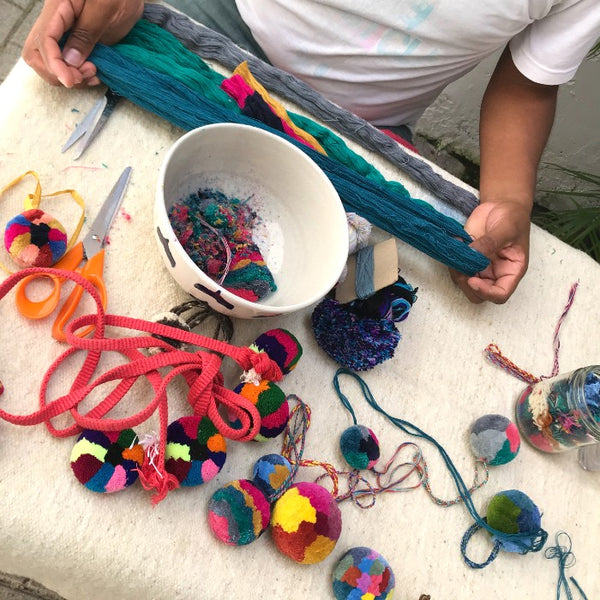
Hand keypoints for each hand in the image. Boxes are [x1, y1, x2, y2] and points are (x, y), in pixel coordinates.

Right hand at [22, 0, 142, 87]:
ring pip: (50, 63)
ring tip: (92, 73)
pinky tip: (94, 76)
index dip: (54, 64)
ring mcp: (65, 35)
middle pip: (37, 53)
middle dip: (56, 72)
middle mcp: (56, 23)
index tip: (69, 80)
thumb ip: (86, 33)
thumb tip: (70, 60)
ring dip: (69, 76)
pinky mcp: (77, 46)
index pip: (44, 39)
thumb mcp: (104, 9)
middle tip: (82, 75)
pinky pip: (68, 66)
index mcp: (58, 7)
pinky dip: (79, 76)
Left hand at [450, 200, 530, 303]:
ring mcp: (480, 268)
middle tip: (460, 268)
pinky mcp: (467, 259)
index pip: (500, 295)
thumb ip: (490, 243)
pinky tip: (454, 245)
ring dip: (457, 273)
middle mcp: (495, 274)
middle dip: (467, 286)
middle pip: (479, 295)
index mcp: (511, 271)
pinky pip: (456, 268)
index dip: (486, 292)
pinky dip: (451, 261)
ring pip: (464, 283)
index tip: (473, 280)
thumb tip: (473, 255)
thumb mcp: (506, 228)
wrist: (501, 205)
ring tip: (457, 251)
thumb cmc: (512, 218)